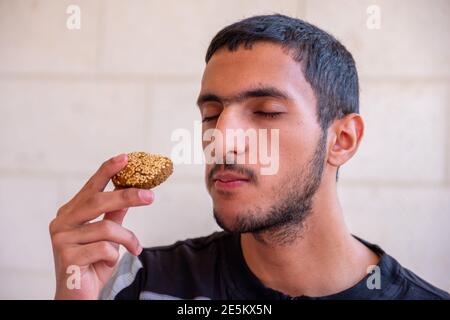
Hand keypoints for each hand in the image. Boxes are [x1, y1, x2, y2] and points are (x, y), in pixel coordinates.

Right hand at [49, 154, 153, 298]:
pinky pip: (104, 248)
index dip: (108, 170)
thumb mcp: (107, 236)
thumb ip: (114, 214)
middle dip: (127, 196)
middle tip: (150, 196)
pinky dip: (116, 256)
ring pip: (106, 228)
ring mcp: (61, 239)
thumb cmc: (92, 264)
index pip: (91, 186)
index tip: (125, 157)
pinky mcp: (67, 256)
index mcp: (71, 213)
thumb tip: (130, 191)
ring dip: (127, 239)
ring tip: (134, 249)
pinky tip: (110, 264)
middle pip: (98, 201)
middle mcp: (62, 222)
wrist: (78, 296)